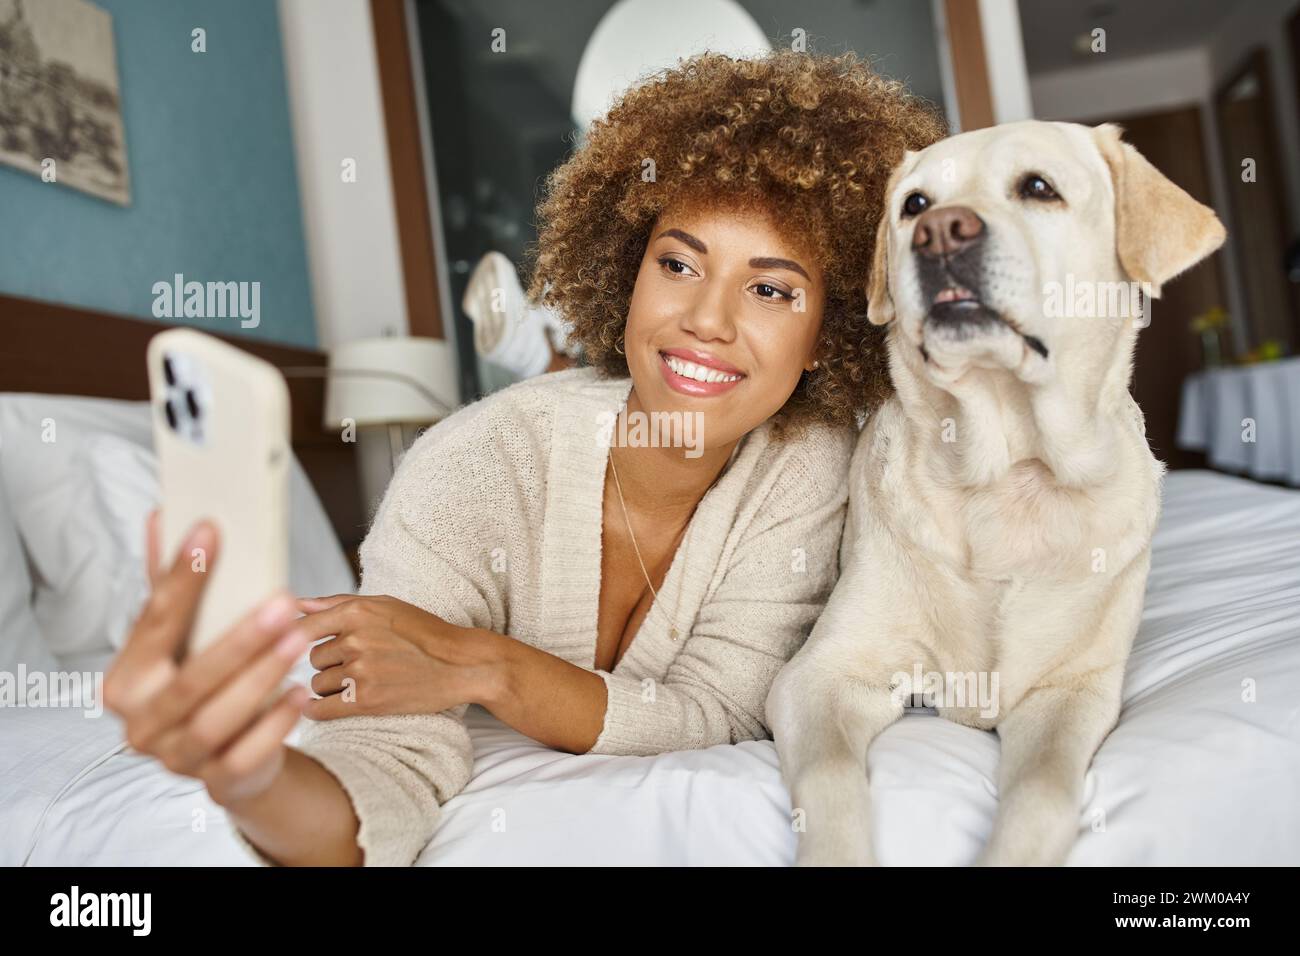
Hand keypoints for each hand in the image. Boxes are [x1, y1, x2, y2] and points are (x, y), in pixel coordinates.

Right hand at [103, 511, 311, 806]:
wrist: (229, 758)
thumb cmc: (202, 682)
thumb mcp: (185, 639)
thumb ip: (172, 585)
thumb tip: (166, 516)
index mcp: (125, 680)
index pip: (154, 621)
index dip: (183, 576)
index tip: (212, 531)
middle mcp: (141, 723)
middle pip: (189, 680)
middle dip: (238, 640)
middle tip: (282, 601)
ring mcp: (176, 758)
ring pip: (216, 719)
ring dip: (260, 677)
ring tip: (297, 642)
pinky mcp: (217, 782)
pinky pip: (247, 754)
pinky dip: (275, 724)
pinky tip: (301, 692)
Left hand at [296, 594, 503, 719]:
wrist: (460, 664)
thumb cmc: (423, 632)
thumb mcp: (384, 606)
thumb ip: (337, 603)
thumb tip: (296, 603)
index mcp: (357, 612)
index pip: (304, 626)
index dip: (295, 638)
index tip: (300, 647)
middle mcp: (355, 639)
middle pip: (313, 658)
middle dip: (328, 663)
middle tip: (354, 664)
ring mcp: (361, 671)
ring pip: (317, 683)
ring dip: (329, 686)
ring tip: (358, 682)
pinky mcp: (367, 700)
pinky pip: (321, 709)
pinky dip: (316, 710)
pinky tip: (325, 707)